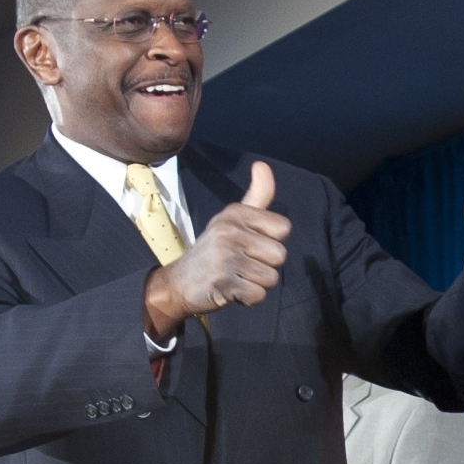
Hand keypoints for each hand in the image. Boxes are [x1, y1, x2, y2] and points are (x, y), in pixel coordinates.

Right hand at [144, 162, 289, 335]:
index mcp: (236, 213)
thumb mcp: (233, 219)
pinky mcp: (224, 283)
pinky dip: (248, 299)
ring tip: (236, 276)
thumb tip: (262, 164)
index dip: (272, 241)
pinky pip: (258, 295)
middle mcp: (230, 231)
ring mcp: (226, 257)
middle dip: (266, 266)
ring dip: (257, 283)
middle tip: (243, 265)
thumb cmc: (215, 250)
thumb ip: (257, 196)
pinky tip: (232, 290)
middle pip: (280, 255)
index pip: (283, 228)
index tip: (252, 244)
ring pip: (271, 278)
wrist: (180, 282)